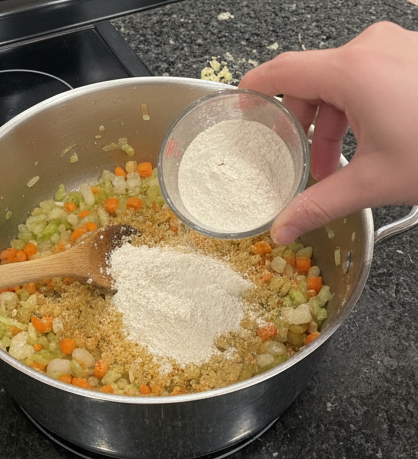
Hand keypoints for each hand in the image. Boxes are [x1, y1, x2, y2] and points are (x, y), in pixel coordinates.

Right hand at [239, 21, 417, 243]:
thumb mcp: (373, 183)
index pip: (282, 70)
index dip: (254, 90)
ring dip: (334, 119)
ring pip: (344, 79)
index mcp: (352, 71)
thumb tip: (284, 228)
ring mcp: (400, 47)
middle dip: (303, 122)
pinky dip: (360, 106)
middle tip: (304, 161)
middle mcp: (373, 49)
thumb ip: (319, 205)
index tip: (242, 109)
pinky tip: (371, 140)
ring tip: (340, 159)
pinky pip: (373, 74)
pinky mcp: (417, 55)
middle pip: (313, 79)